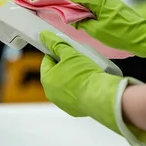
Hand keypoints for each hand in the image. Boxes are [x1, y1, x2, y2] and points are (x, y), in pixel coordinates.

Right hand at [30, 0, 145, 65]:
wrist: (145, 37)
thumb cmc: (126, 34)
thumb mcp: (98, 30)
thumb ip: (81, 22)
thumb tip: (71, 18)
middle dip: (52, 0)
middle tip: (34, 1)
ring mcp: (104, 3)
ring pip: (77, 2)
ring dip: (62, 5)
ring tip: (45, 8)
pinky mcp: (107, 10)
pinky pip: (85, 7)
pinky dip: (73, 10)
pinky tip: (66, 15)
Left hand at [40, 31, 145, 145]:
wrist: (101, 96)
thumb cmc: (84, 74)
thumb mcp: (70, 54)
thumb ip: (56, 44)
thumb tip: (44, 36)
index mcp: (46, 79)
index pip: (47, 60)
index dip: (56, 53)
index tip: (66, 50)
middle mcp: (51, 93)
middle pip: (56, 73)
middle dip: (65, 66)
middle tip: (78, 60)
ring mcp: (62, 103)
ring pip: (65, 85)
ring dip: (72, 77)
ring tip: (85, 71)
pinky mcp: (74, 110)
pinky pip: (74, 95)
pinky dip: (79, 89)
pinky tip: (89, 84)